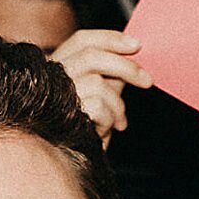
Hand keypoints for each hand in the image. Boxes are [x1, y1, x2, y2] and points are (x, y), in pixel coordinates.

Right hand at [48, 29, 151, 145]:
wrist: (73, 160)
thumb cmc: (86, 125)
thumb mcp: (101, 93)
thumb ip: (111, 72)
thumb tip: (134, 52)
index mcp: (58, 65)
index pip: (82, 40)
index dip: (110, 38)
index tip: (137, 45)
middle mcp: (51, 77)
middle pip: (91, 56)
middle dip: (125, 66)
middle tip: (147, 80)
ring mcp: (55, 96)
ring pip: (98, 84)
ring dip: (117, 104)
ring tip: (118, 119)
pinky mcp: (62, 116)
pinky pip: (97, 107)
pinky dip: (110, 119)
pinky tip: (108, 129)